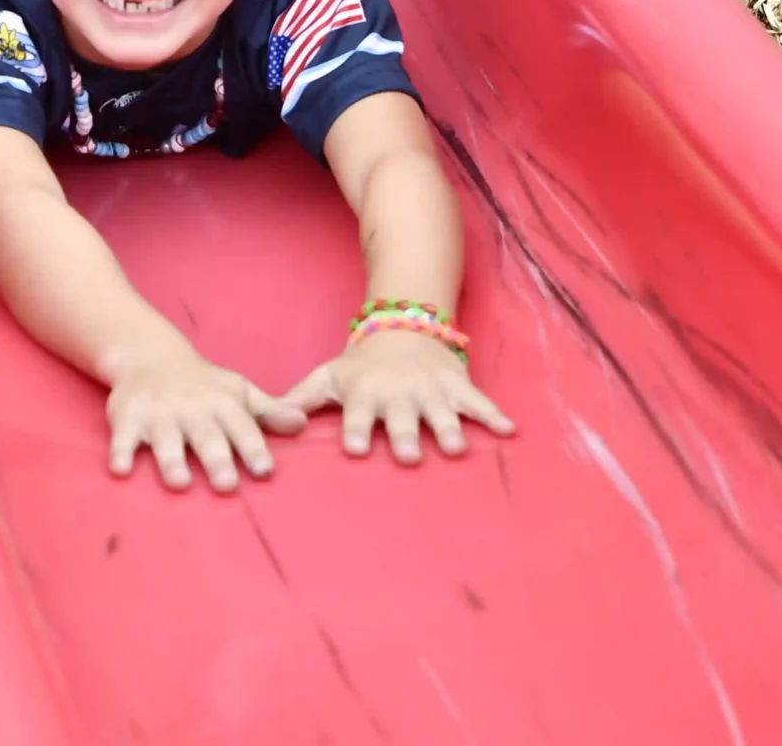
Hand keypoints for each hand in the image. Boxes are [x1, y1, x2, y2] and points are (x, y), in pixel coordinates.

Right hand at [107, 344, 309, 491]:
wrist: (149, 356)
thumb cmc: (203, 384)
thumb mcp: (238, 391)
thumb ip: (269, 411)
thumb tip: (305, 423)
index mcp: (221, 403)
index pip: (242, 426)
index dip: (253, 448)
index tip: (265, 470)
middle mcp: (192, 408)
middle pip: (206, 436)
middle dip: (216, 459)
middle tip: (227, 485)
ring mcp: (159, 413)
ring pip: (166, 439)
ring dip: (172, 460)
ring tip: (180, 483)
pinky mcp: (128, 417)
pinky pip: (123, 437)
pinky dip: (120, 452)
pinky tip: (121, 471)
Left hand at [287, 329, 514, 463]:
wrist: (403, 326)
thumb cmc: (361, 365)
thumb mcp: (329, 375)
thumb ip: (301, 399)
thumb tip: (271, 422)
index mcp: (366, 393)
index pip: (358, 414)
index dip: (356, 430)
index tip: (355, 449)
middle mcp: (399, 393)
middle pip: (402, 418)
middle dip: (404, 435)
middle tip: (407, 456)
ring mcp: (431, 390)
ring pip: (442, 413)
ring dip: (449, 429)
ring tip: (456, 449)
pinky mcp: (458, 387)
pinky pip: (479, 402)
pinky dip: (495, 415)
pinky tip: (510, 432)